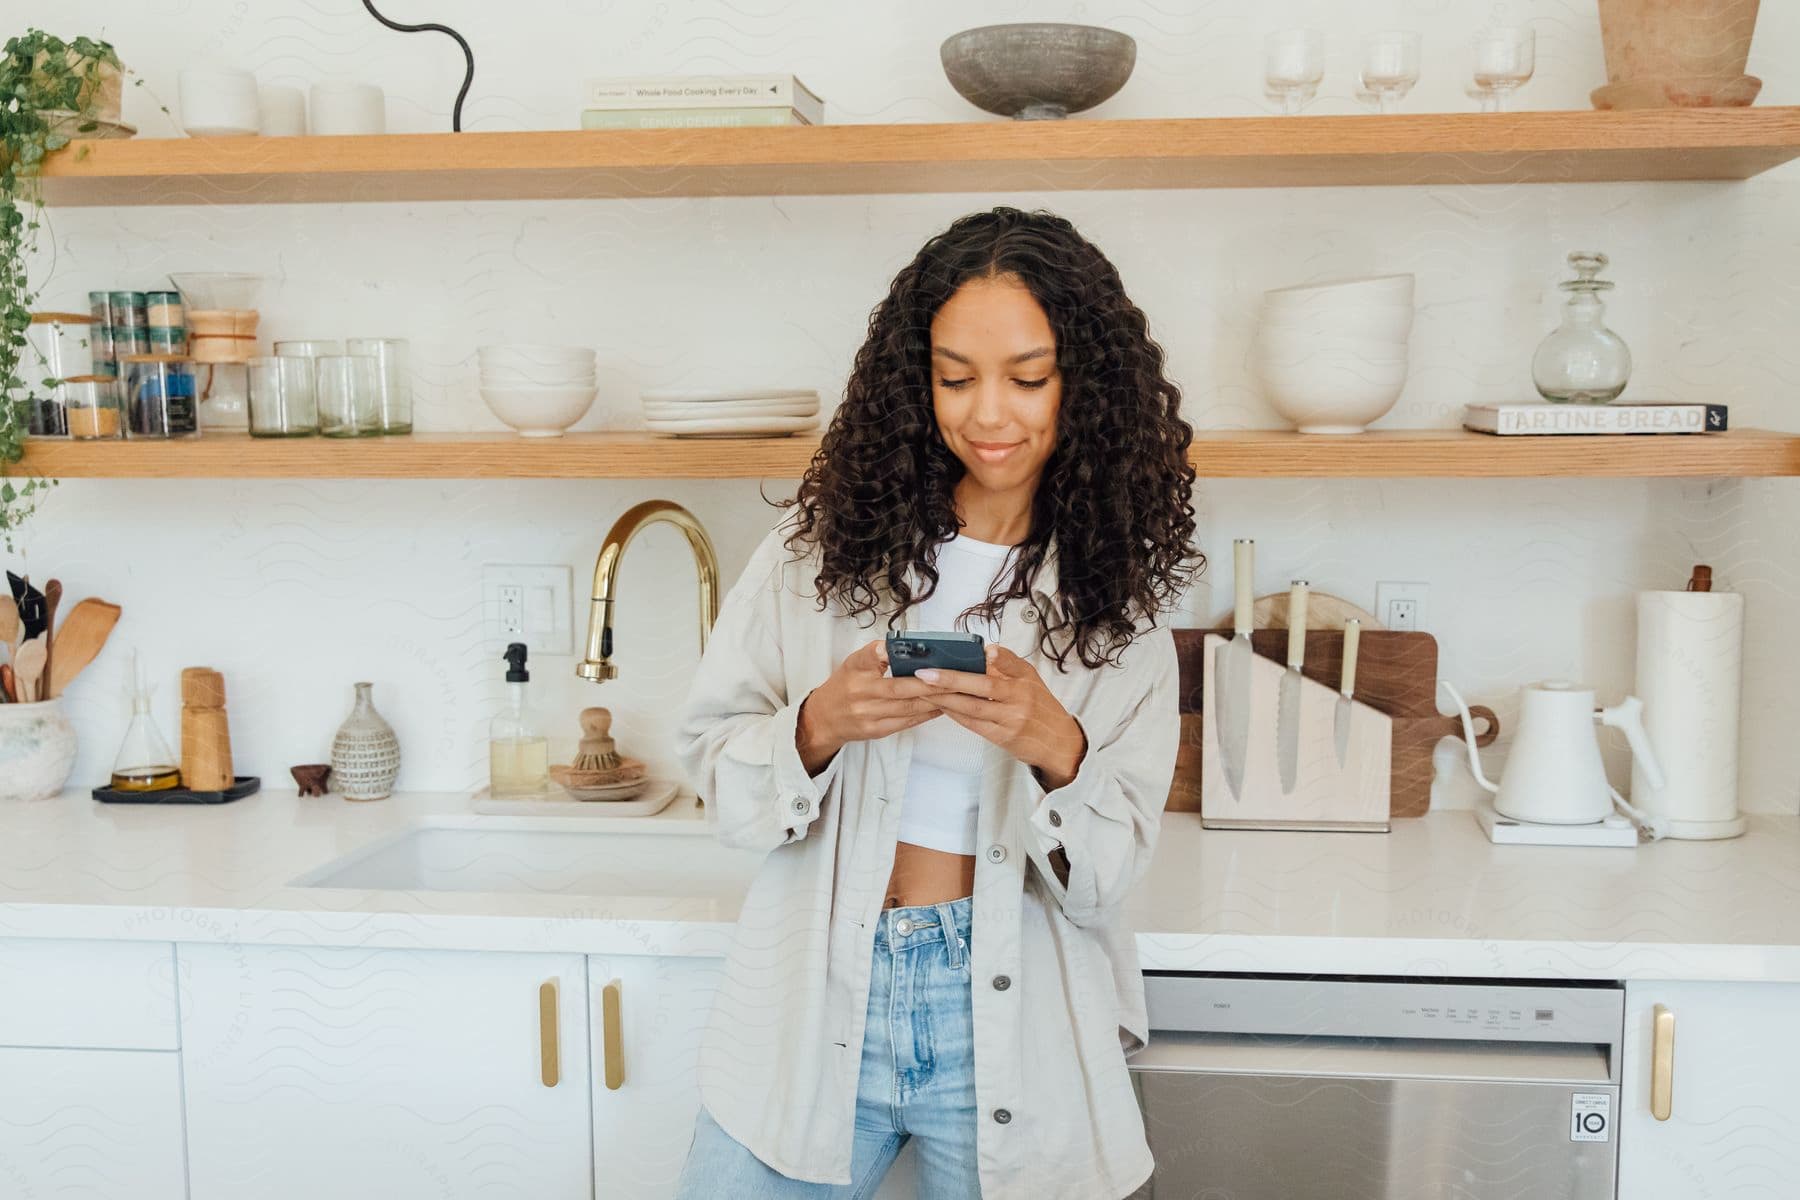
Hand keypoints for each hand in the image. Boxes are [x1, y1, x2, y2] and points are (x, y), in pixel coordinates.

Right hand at [795, 638, 944, 773]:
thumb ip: (878, 655)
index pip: (869, 656)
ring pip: (908, 706)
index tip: (902, 648)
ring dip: (935, 700)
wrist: (823, 719)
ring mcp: (867, 714)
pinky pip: (906, 722)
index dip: (885, 652)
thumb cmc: (846, 685)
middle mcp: (859, 691)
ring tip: (956, 692)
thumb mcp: (854, 663)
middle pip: (900, 687)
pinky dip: (927, 714)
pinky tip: (943, 707)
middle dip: (930, 683)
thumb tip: (913, 647)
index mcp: (855, 668)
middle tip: (954, 676)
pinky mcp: (875, 730)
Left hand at [915, 644, 1086, 787]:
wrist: (1059, 743)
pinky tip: (940, 705)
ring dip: (945, 698)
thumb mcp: (1031, 680)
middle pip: (983, 687)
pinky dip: (954, 713)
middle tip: (925, 674)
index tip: (985, 651)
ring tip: (922, 689)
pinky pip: (973, 724)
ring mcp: (1010, 720)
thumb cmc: (1041, 707)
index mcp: (1026, 681)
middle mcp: (1020, 699)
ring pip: (972, 707)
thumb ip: (1009, 664)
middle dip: (950, 679)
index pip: (1011, 665)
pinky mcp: (1002, 737)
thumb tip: (985, 650)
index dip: (998, 658)